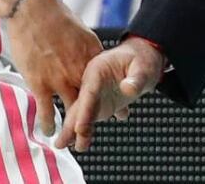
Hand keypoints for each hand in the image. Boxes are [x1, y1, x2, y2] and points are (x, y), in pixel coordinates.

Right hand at [4, 0, 102, 137]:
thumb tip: (94, 61)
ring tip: (73, 139)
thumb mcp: (82, 32)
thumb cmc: (56, 16)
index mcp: (92, 57)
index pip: (105, 86)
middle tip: (95, 134)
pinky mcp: (40, 83)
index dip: (112, 102)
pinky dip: (49, 124)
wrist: (33, 9)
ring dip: (73, 128)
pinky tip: (50, 131)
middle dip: (95, 121)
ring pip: (71, 112)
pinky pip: (46, 111)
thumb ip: (88, 51)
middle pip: (91, 103)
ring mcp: (60, 79)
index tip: (120, 115)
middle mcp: (79, 71)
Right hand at [55, 37, 164, 151]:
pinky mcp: (99, 102)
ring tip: (63, 145)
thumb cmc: (142, 59)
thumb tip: (128, 89)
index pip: (89, 91)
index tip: (79, 127)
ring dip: (74, 130)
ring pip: (81, 113)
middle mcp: (92, 81)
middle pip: (80, 104)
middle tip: (61, 142)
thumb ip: (136, 79)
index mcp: (98, 68)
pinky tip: (79, 142)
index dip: (83, 110)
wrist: (143, 59)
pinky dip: (84, 130)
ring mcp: (94, 93)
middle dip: (71, 124)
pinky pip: (89, 117)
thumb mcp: (143, 67)